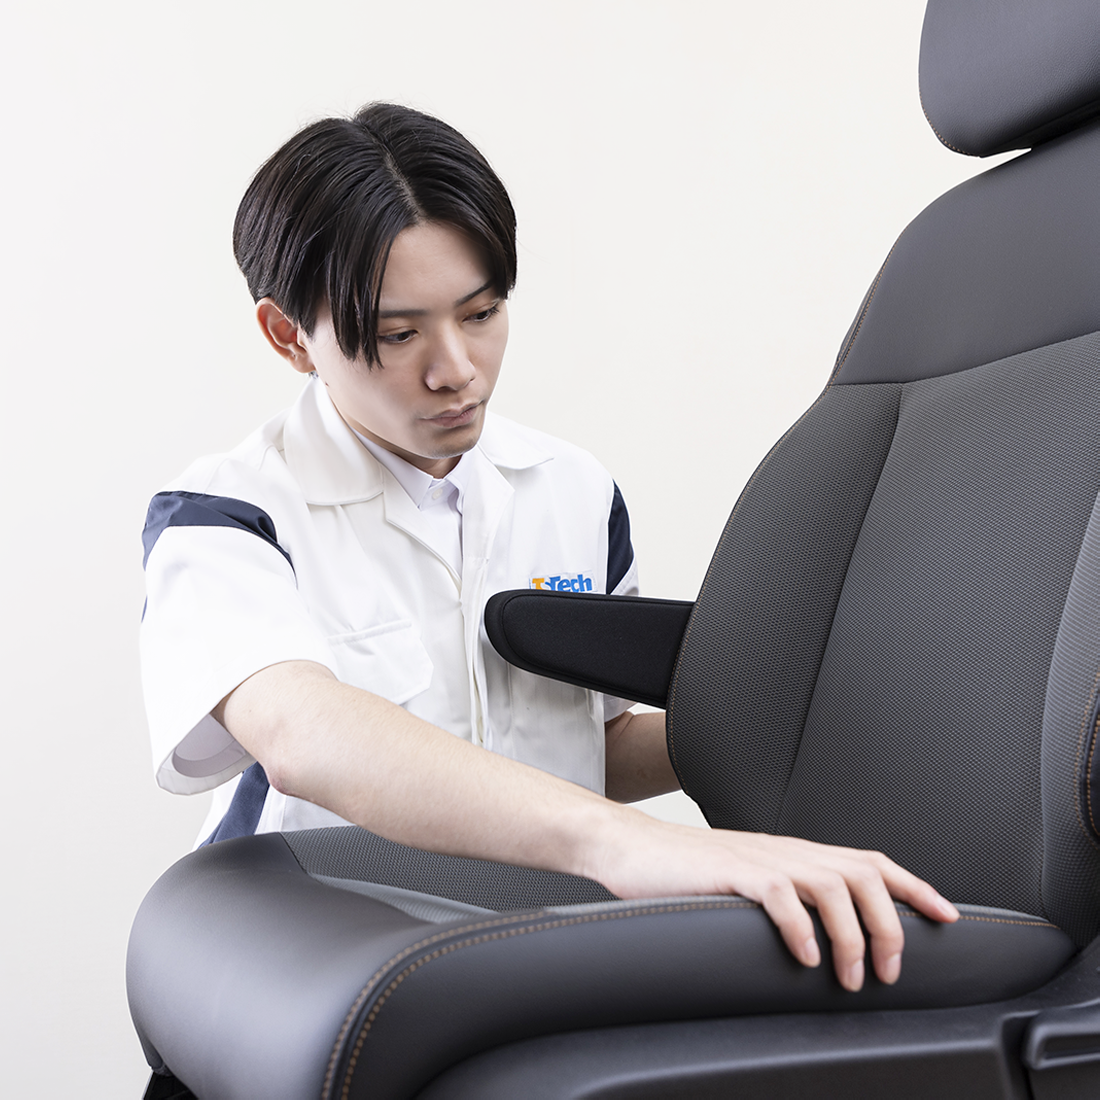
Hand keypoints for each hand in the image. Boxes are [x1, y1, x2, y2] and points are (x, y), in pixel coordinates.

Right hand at [589, 814, 958, 991]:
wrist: (633, 849)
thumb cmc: (687, 874)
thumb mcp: (749, 883)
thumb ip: (788, 899)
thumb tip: (826, 942)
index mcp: (794, 854)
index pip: (869, 861)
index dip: (914, 887)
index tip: (946, 917)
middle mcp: (785, 851)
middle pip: (862, 872)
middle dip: (890, 923)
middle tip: (889, 970)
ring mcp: (759, 859)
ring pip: (831, 883)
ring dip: (852, 934)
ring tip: (850, 974)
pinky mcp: (730, 873)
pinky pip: (779, 894)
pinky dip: (801, 928)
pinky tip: (805, 958)